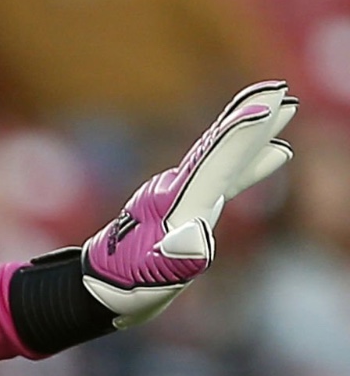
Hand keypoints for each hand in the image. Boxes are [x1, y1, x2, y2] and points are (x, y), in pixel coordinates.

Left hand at [81, 81, 296, 325]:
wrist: (96, 284)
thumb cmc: (126, 282)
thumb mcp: (154, 273)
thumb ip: (179, 256)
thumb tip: (198, 241)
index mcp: (175, 203)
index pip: (214, 162)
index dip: (242, 135)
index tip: (266, 104)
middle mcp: (177, 190)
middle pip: (218, 149)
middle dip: (249, 122)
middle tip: (277, 92)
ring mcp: (179, 195)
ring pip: (220, 156)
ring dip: (250, 133)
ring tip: (279, 110)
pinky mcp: (183, 205)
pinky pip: (221, 174)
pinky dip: (247, 160)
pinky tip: (273, 154)